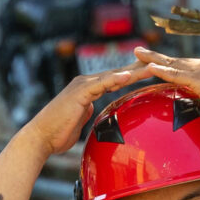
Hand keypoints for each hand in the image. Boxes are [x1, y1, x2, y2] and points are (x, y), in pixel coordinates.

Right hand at [18, 63, 150, 157]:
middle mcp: (85, 83)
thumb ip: (89, 113)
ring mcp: (82, 86)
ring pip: (113, 75)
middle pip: (118, 73)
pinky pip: (102, 84)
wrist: (41, 138)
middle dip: (138, 68)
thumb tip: (96, 114)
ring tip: (152, 67)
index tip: (150, 71)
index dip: (132, 75)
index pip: (115, 79)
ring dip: (134, 71)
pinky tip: (129, 75)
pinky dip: (116, 79)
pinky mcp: (79, 92)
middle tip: (159, 62)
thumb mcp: (80, 121)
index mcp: (87, 89)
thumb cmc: (58, 134)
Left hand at [131, 46, 199, 130]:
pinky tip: (149, 67)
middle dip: (155, 56)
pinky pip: (177, 74)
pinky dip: (162, 70)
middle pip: (175, 61)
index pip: (184, 66)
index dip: (168, 64)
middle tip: (138, 51)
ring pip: (173, 64)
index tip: (153, 60)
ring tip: (137, 53)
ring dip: (153, 58)